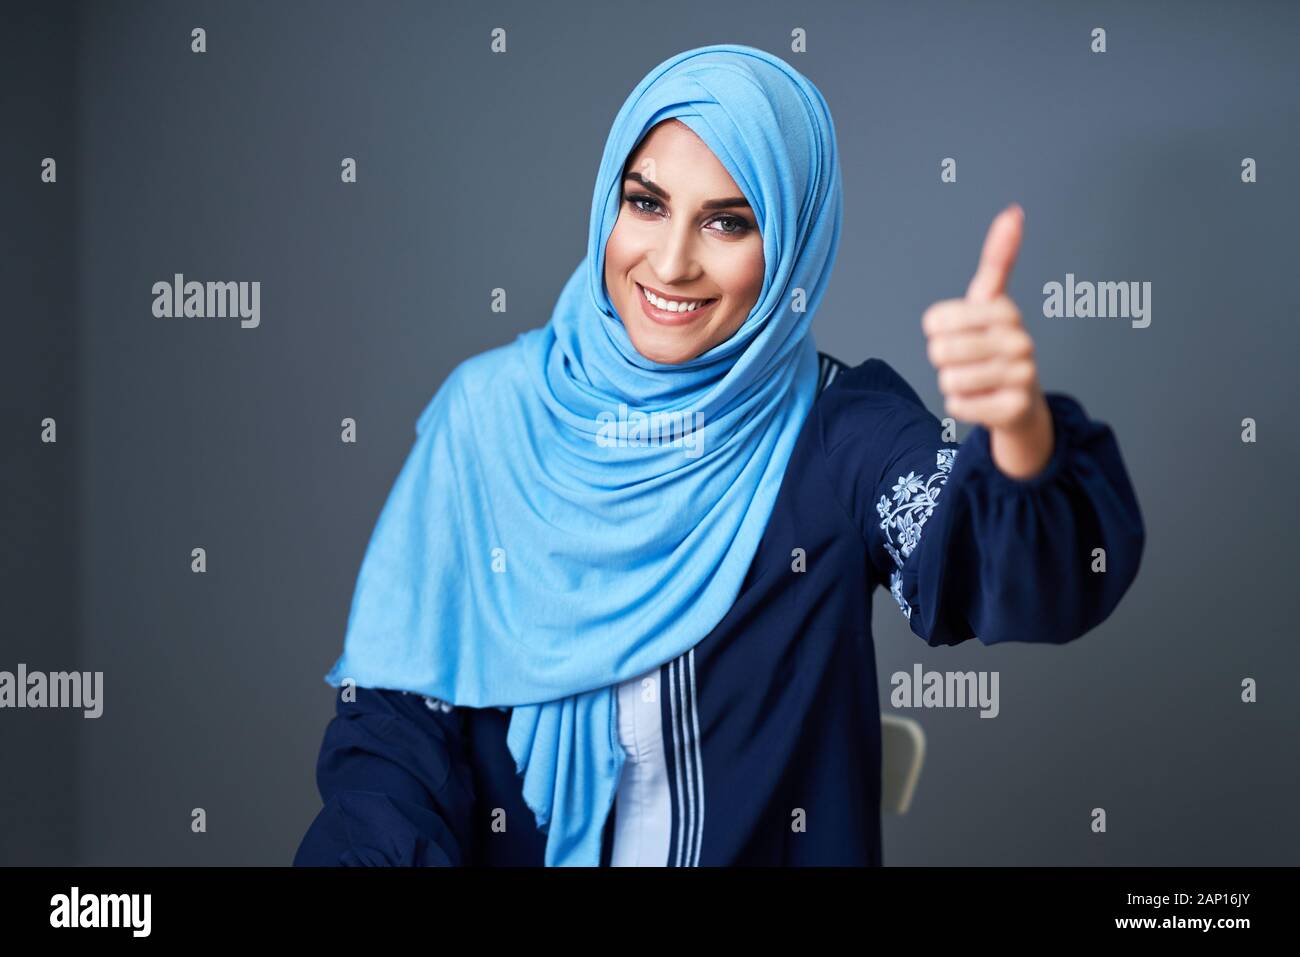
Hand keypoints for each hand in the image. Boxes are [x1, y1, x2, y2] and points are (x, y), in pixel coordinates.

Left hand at [921, 204, 1053, 478]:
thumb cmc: (998, 344)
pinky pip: (958, 406)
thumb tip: (1013, 212)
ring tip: (977, 379)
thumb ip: (999, 257)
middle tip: (966, 359)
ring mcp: (1021, 377)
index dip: (935, 329)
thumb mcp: (991, 300)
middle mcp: (1020, 342)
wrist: (1021, 400)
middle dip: (943, 359)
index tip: (955, 330)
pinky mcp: (1013, 409)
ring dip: (953, 383)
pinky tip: (982, 400)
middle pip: (940, 351)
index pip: (936, 321)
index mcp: (1005, 312)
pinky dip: (961, 405)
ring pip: (949, 380)